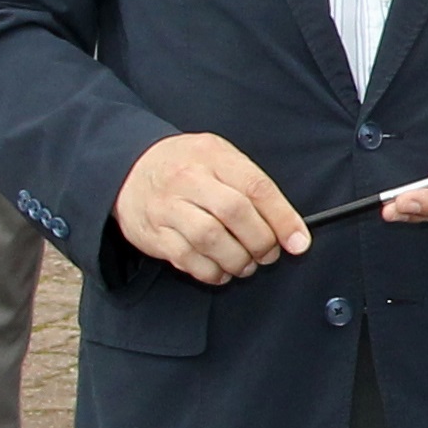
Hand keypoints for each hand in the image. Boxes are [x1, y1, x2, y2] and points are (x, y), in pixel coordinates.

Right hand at [114, 132, 306, 283]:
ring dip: (237, 260)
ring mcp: (167, 206)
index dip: (283, 218)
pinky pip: (187, 258)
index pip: (256, 187)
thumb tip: (290, 228)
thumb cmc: (186, 166)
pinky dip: (211, 272)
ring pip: (210, 239)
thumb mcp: (219, 157)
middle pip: (235, 213)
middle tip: (267, 254)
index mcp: (212, 155)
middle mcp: (188, 178)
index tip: (299, 242)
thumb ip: (252, 186)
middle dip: (260, 242)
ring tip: (244, 264)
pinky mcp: (154, 233)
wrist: (128, 170)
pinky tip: (221, 270)